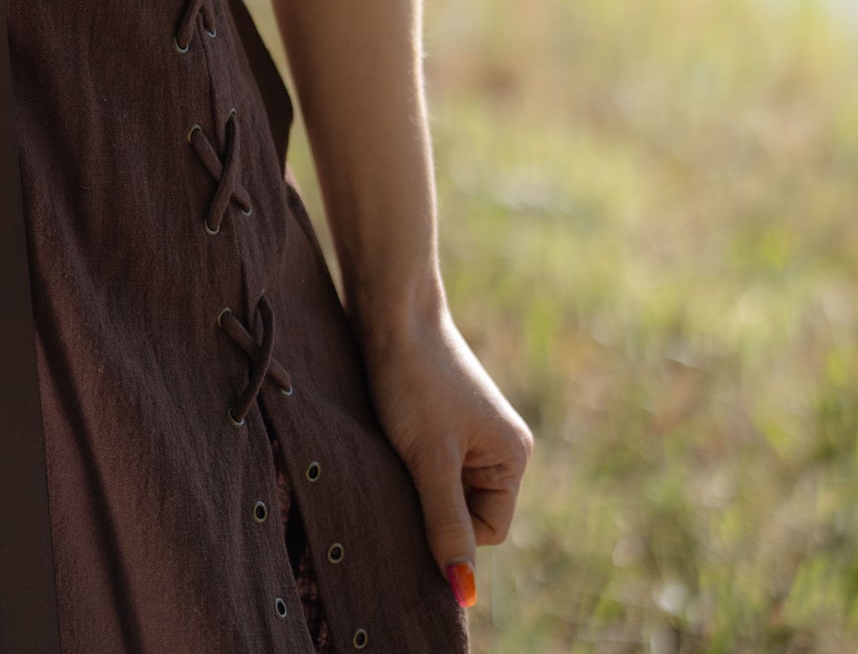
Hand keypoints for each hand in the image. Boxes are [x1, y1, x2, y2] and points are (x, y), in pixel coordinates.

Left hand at [361, 299, 532, 606]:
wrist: (389, 308)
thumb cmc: (413, 380)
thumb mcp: (429, 460)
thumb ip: (447, 525)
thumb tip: (464, 593)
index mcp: (513, 457)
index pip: (488, 531)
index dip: (450, 525)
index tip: (419, 489)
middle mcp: (500, 446)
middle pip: (466, 511)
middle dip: (432, 501)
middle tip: (404, 466)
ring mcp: (471, 430)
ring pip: (443, 488)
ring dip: (417, 479)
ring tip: (397, 443)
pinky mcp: (442, 417)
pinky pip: (430, 462)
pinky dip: (409, 458)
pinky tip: (392, 432)